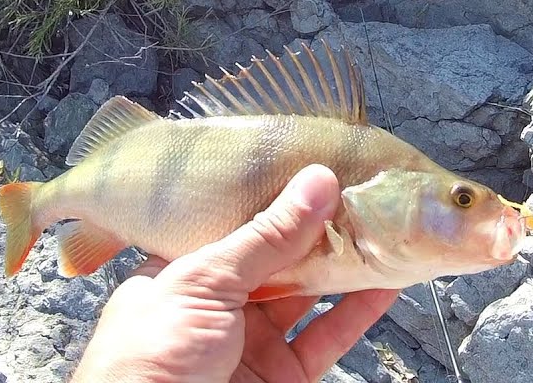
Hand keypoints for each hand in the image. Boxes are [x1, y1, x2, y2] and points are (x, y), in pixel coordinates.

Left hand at [70, 164, 398, 382]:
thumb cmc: (148, 363)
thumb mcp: (202, 283)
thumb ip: (264, 236)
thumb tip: (315, 183)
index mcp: (179, 272)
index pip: (235, 223)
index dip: (275, 197)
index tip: (316, 169)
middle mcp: (216, 305)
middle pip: (277, 257)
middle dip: (317, 229)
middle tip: (359, 191)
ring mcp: (250, 342)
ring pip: (308, 295)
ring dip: (344, 264)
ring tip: (380, 227)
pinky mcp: (282, 376)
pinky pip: (327, 336)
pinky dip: (359, 311)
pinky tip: (384, 283)